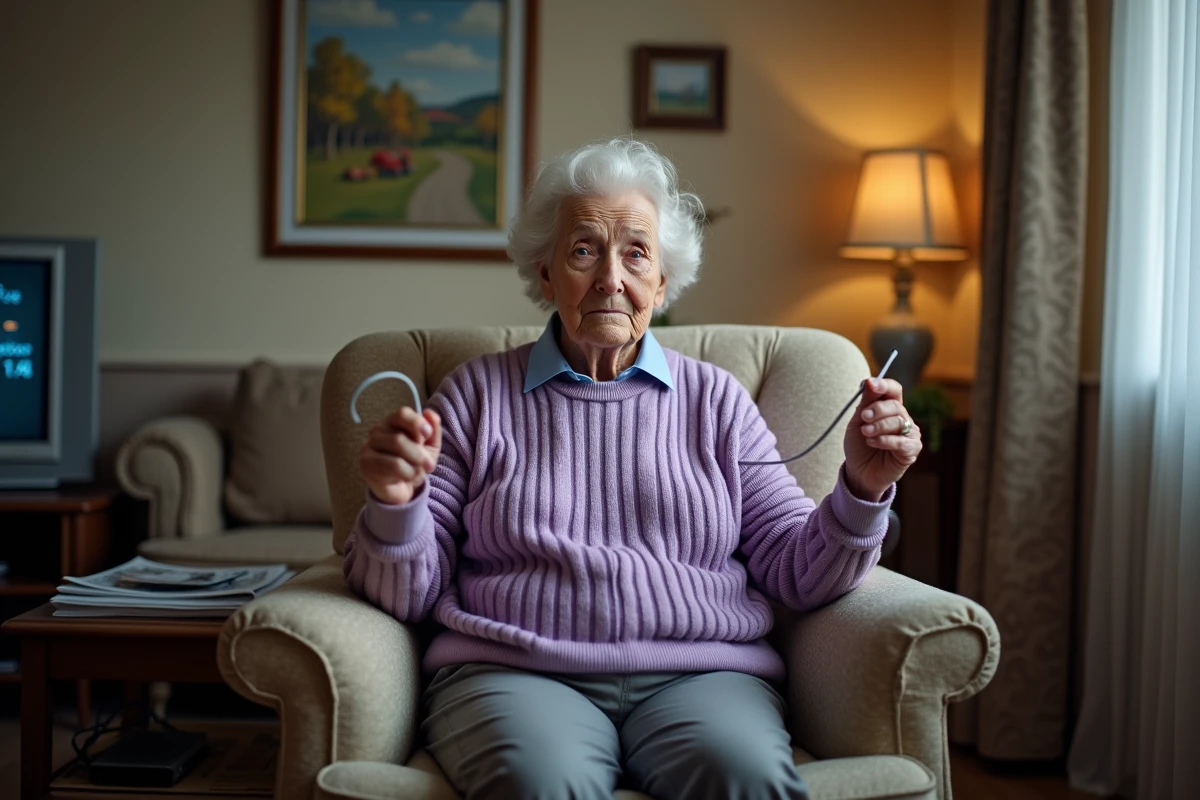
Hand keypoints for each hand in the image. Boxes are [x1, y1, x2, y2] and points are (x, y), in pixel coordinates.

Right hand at [359, 406, 441, 504]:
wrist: (400, 489)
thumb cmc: (413, 464)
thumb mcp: (430, 448)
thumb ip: (433, 430)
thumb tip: (430, 413)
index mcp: (393, 423)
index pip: (402, 414)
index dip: (417, 423)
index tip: (428, 434)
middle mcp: (377, 431)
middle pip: (400, 436)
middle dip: (419, 453)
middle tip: (429, 465)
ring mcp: (368, 446)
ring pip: (395, 447)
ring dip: (414, 463)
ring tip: (416, 472)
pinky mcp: (366, 463)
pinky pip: (392, 465)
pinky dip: (407, 473)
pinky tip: (406, 478)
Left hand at [842, 378, 921, 500]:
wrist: (859, 472)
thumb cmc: (859, 446)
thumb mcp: (858, 422)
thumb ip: (865, 402)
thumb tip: (869, 381)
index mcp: (890, 408)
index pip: (894, 390)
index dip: (884, 385)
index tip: (871, 384)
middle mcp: (903, 418)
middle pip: (896, 405)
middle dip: (877, 409)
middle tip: (863, 418)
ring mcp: (910, 434)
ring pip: (899, 422)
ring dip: (879, 426)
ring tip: (865, 433)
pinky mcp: (912, 450)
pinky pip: (902, 441)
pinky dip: (885, 440)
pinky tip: (872, 442)